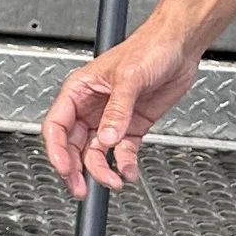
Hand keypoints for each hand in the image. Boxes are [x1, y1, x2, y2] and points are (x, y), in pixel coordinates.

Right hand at [41, 23, 201, 195]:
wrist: (179, 46)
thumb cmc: (149, 48)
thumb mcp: (129, 78)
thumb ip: (118, 110)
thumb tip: (107, 139)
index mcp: (79, 91)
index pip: (57, 126)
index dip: (57, 150)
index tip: (65, 169)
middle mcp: (91, 108)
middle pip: (73, 145)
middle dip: (76, 169)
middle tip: (81, 189)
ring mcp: (111, 119)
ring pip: (96, 153)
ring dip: (102, 170)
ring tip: (114, 182)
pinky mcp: (131, 127)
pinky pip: (122, 152)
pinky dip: (125, 165)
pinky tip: (130, 172)